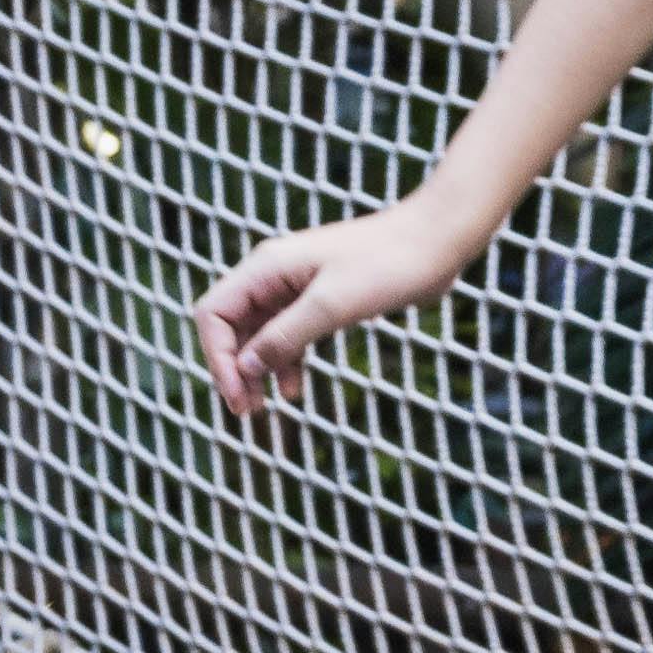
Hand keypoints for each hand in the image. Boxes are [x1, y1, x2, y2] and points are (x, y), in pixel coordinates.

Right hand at [197, 194, 482, 417]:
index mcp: (266, 267)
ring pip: (259, 334)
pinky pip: (288, 334)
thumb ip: (285, 337)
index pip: (215, 314)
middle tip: (247, 411)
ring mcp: (296, 286)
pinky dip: (286, 361)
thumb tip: (246, 368)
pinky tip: (294, 388)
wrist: (437, 241)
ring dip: (258, 369)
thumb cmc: (388, 264)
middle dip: (234, 368)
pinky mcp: (320, 298)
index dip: (218, 357)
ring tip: (265, 407)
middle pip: (232, 326)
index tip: (237, 394)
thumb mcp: (332, 306)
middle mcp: (273, 274)